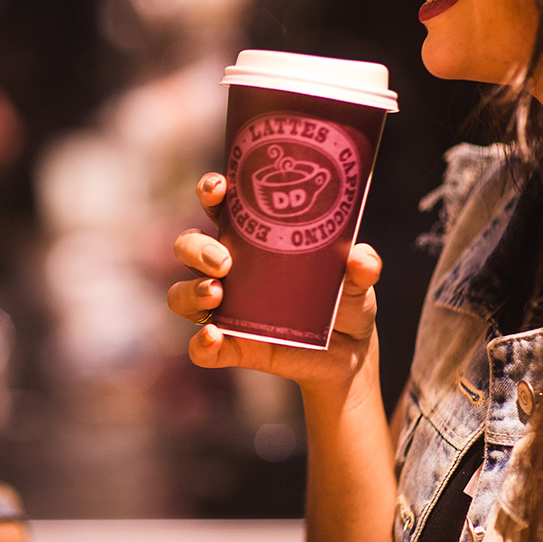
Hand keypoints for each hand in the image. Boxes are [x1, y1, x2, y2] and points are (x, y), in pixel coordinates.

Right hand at [168, 172, 381, 395]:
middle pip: (188, 246)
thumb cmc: (344, 299)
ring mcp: (225, 308)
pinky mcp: (232, 346)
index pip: (219, 206)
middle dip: (196, 248)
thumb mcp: (356, 279)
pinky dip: (201, 344)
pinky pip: (202, 348)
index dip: (210, 192)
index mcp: (251, 238)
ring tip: (215, 294)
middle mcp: (228, 269)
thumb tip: (359, 259)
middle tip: (224, 261)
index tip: (218, 189)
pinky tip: (214, 338)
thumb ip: (361, 266)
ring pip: (181, 295)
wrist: (350, 352)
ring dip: (190, 292)